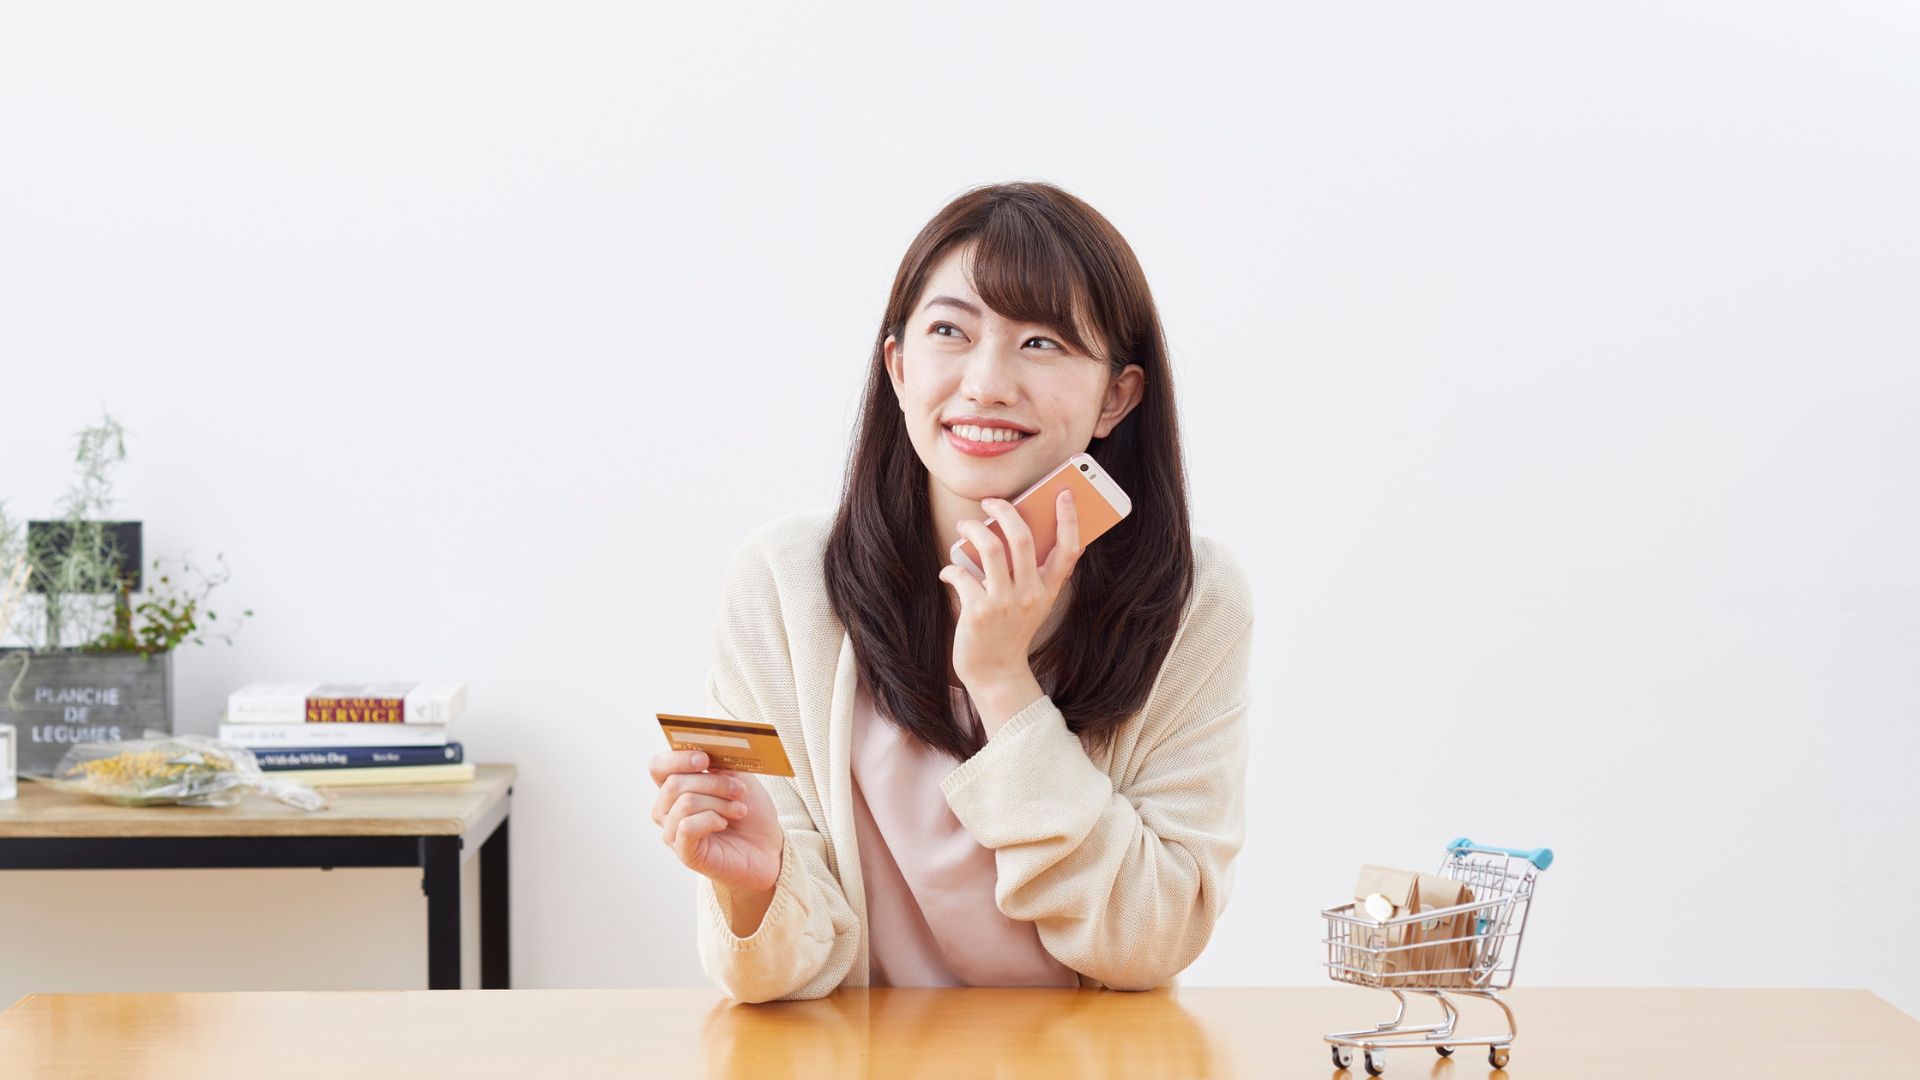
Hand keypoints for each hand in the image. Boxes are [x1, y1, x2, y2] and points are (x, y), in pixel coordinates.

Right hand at [648, 748, 782, 895]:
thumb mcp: (738, 777)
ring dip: (719, 802)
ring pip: (684, 803)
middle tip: (739, 790)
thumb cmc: (750, 812)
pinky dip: (711, 820)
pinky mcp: (685, 853)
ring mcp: (673, 832)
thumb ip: (720, 762)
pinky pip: (687, 827)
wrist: (767, 847)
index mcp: (677, 787)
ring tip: (739, 810)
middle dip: (713, 782)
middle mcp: (668, 809)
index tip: (704, 758)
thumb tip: (706, 748)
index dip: (677, 758)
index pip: (658, 766)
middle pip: (674, 783)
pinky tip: (723, 824)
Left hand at [937, 489, 1084, 686]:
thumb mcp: (1032, 604)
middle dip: (1004, 511)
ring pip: (990, 549)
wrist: (996, 672)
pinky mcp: (979, 611)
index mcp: (1048, 589)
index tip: (1064, 493)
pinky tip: (948, 572)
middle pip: (1021, 538)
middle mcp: (1030, 594)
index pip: (1068, 549)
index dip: (1069, 518)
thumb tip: (1007, 531)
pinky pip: (961, 574)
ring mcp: (1004, 602)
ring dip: (972, 530)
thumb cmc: (1011, 631)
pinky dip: (950, 568)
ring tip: (964, 526)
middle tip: (990, 502)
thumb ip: (1029, 573)